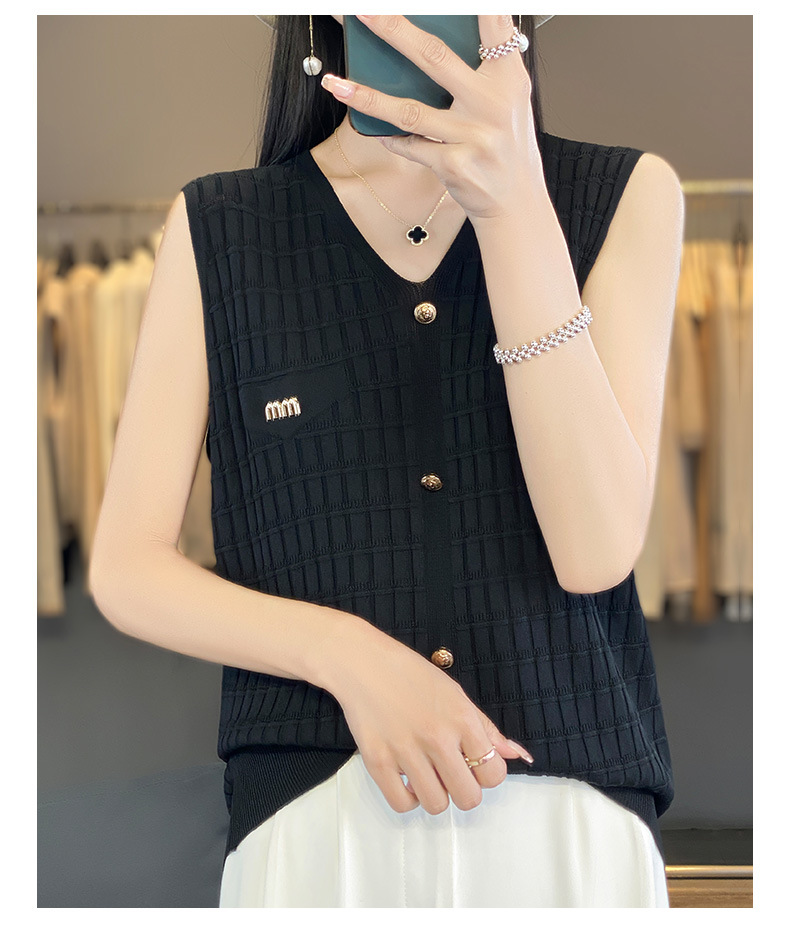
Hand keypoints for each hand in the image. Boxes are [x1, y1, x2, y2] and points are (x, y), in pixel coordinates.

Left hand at [320, 14, 545, 221]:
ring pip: (408, 111)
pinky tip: (376, 131)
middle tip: (362, 11)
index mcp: (508, 78)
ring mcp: (471, 136)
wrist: (516, 202)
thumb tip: (433, 43)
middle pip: (433, 57)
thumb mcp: (510, 100)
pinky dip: (391, 138)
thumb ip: (487, 68)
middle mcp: (491, 104)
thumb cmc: (508, 147)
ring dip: (367, 97)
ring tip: (337, 83)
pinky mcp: (454, 165)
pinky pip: (410, 146)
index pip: (493, 26)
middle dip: (392, 29)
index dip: (476, 5)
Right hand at [328, 625, 534, 815]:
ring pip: (437, 805)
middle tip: (451, 773)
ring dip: (435, 794)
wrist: (363, 663)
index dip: (486, 773)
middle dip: (464, 790)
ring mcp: (406, 752)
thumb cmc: (410, 674)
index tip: (473, 763)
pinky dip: (408, 798)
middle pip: (468, 798)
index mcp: (461, 719)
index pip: (493, 774)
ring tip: (427, 773)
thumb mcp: (456, 694)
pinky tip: (407, 779)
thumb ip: (486, 728)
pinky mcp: (378, 761)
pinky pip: (403, 804)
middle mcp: (437, 738)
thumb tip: (516, 754)